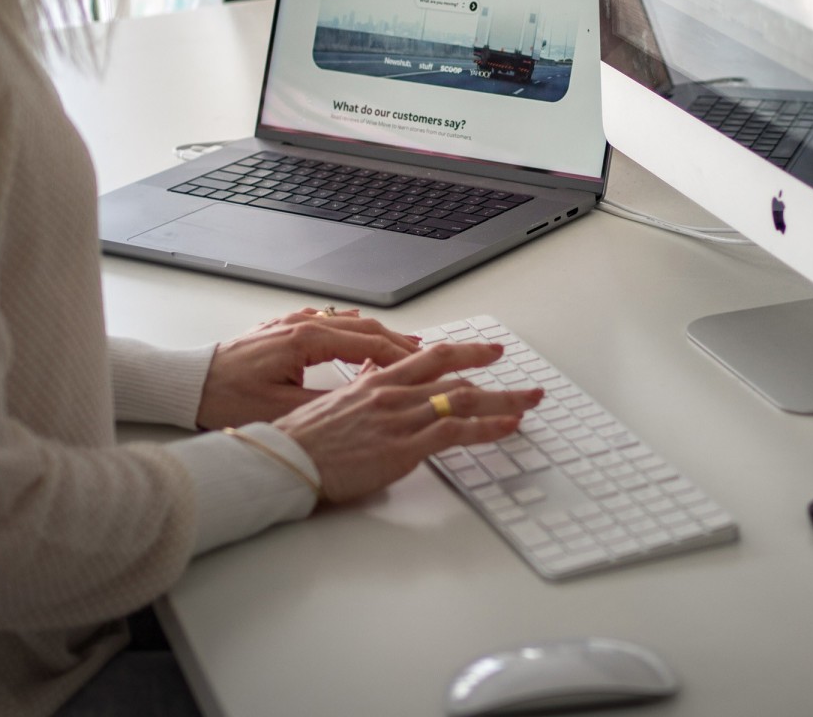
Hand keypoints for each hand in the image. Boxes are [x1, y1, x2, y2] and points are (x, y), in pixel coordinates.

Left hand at [195, 307, 420, 429]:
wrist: (186, 384)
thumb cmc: (227, 398)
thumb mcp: (282, 410)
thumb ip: (327, 402)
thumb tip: (363, 402)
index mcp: (307, 340)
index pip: (369, 343)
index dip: (400, 357)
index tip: (425, 368)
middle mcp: (303, 324)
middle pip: (365, 327)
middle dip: (398, 342)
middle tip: (427, 356)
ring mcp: (292, 323)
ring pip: (349, 323)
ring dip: (378, 335)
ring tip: (403, 348)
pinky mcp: (282, 329)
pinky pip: (329, 321)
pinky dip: (352, 329)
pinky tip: (361, 334)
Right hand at [275, 340, 543, 503]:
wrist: (282, 462)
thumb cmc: (299, 441)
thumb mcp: (332, 404)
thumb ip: (360, 391)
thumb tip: (374, 380)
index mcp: (375, 382)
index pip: (430, 358)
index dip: (464, 352)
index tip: (487, 351)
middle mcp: (392, 394)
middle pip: (454, 375)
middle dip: (493, 373)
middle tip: (522, 376)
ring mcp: (400, 419)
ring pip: (462, 400)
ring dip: (503, 400)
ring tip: (530, 400)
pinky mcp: (403, 447)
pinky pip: (455, 432)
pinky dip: (487, 427)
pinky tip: (508, 426)